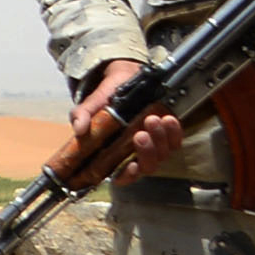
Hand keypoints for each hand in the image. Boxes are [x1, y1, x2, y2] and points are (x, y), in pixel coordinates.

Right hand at [72, 61, 191, 180]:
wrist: (124, 78)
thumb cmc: (107, 98)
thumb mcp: (92, 104)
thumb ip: (83, 114)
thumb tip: (78, 128)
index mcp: (115, 154)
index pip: (123, 175)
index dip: (128, 176)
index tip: (131, 166)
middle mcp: (136, 154)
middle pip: (147, 167)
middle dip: (146, 153)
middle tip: (139, 134)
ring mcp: (155, 145)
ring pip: (163, 154)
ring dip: (159, 139)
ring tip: (151, 119)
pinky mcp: (168, 135)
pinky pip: (176, 141)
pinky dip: (174, 132)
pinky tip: (167, 119)